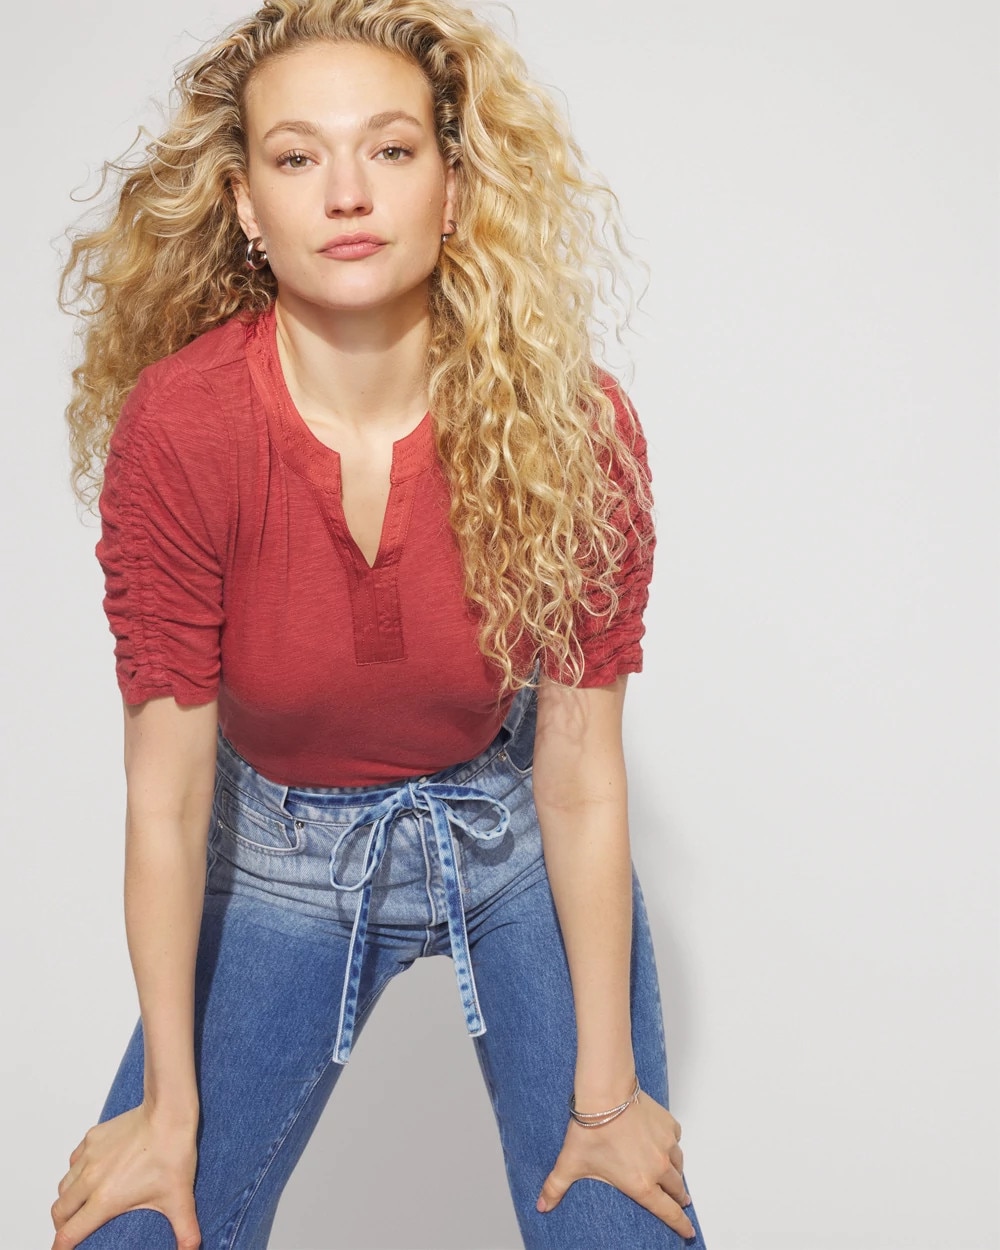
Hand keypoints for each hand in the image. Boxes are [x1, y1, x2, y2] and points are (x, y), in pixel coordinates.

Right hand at [50, 1102, 200, 1249]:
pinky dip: (74, 1173)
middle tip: (71, 1232)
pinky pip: (73, 1160)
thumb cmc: (172, 1153)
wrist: (169, 1113)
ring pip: (63, 1186)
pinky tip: (88, 1175)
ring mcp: (89, 1156)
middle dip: (61, 1227)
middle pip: (59, 1212)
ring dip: (66, 1200)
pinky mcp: (93, 1137)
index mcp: (105, 1200)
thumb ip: (186, 1231)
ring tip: (78, 1207)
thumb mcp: (180, 1198)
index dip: (60, 1249)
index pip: (68, 1234)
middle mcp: (90, 1180)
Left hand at [535, 1089, 696, 1239]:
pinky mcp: (668, 1124)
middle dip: (679, 1199)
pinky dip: (671, 1143)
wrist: (606, 1094)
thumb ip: (556, 1188)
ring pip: (679, 1165)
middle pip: (677, 1190)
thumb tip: (542, 1205)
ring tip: (672, 1175)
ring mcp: (666, 1145)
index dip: (680, 1225)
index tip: (688, 1231)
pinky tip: (663, 1142)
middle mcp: (659, 1167)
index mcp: (641, 1185)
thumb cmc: (591, 1129)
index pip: (668, 1212)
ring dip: (676, 1172)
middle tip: (679, 1202)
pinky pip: (675, 1139)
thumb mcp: (570, 1163)